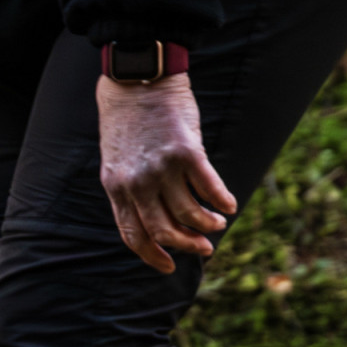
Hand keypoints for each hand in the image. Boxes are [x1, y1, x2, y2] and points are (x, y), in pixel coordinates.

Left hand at [96, 73, 236, 273]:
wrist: (137, 79)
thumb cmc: (128, 119)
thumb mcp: (117, 158)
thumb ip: (130, 186)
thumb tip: (152, 215)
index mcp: (116, 187)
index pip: (132, 234)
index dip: (151, 255)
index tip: (168, 266)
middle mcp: (136, 183)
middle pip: (163, 231)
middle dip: (186, 245)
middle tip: (204, 248)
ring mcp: (161, 168)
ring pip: (188, 214)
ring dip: (208, 224)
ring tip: (218, 223)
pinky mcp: (186, 152)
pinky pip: (209, 188)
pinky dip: (222, 201)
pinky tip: (230, 205)